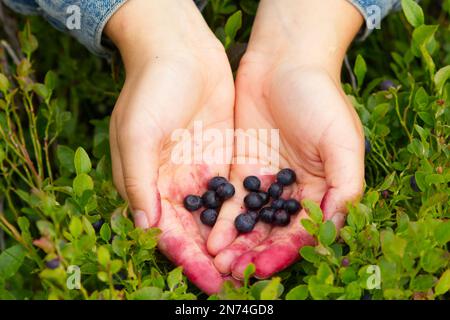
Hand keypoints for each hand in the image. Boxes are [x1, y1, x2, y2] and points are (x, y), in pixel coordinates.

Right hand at [106, 0, 235, 293]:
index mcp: (148, 182)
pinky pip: (234, 193)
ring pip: (216, 217)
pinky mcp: (223, 158)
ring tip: (251, 264)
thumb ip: (137, 178)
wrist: (180, 50)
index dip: (185, 257)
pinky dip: (244, 214)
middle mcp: (174, 183)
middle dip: (211, 259)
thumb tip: (144, 225)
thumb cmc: (151, 88)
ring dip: (231, 242)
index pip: (167, 230)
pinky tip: (260, 231)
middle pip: (194, 231)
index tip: (206, 280)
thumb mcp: (137, 131)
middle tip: (234, 283)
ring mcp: (200, 171)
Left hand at [207, 0, 364, 278]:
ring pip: (251, 220)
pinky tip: (212, 236)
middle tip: (235, 271)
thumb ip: (346, 182)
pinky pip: (232, 200)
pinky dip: (223, 219)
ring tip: (220, 261)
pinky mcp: (242, 167)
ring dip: (237, 243)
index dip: (287, 251)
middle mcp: (293, 189)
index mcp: (322, 187)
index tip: (266, 267)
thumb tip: (339, 224)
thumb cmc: (319, 97)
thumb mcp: (342, 139)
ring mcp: (266, 180)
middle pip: (275, 231)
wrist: (283, 63)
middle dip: (256, 253)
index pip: (305, 230)